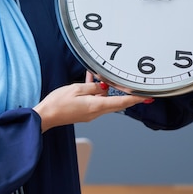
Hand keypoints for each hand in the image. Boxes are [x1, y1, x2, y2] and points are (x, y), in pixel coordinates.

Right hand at [33, 71, 149, 131]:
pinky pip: (94, 100)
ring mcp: (90, 113)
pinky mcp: (84, 112)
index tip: (147, 97)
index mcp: (96, 106)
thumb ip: (92, 86)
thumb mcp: (75, 89)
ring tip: (100, 77)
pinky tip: (90, 82)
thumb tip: (102, 87)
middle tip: (132, 86)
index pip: (121, 103)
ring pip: (104, 99)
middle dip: (124, 93)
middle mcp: (95, 112)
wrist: (46, 116)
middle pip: (115, 102)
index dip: (135, 99)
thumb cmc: (57, 103)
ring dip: (105, 90)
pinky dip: (94, 92)